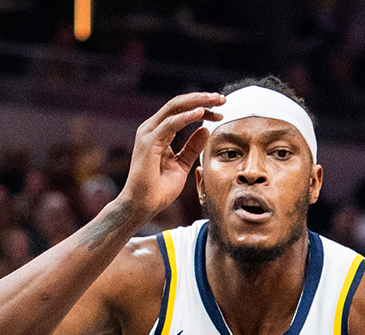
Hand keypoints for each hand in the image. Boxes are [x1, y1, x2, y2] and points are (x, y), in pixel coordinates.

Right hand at [119, 92, 224, 217]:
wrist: (142, 205)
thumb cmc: (158, 189)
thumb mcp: (181, 165)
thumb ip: (191, 148)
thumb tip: (205, 130)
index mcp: (159, 132)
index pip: (181, 111)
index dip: (201, 107)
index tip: (221, 110)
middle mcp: (151, 128)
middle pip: (178, 104)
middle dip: (202, 98)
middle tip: (222, 98)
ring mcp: (148, 133)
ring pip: (175, 108)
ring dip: (198, 103)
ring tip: (217, 101)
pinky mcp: (149, 142)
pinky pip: (170, 124)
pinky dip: (187, 117)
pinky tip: (202, 114)